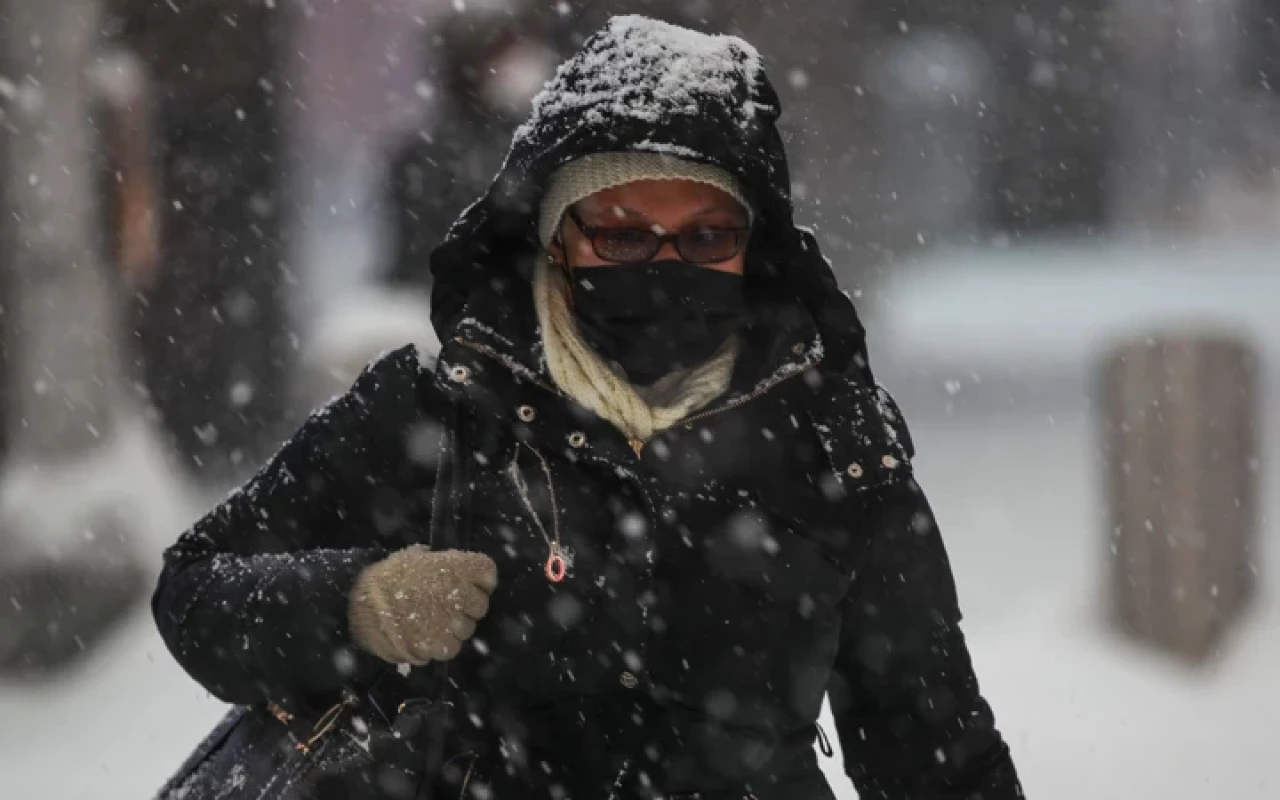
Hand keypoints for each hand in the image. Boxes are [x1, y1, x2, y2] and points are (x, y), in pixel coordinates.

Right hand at [347, 546, 497, 665]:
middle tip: (444, 607)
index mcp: (455, 565)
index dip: (480, 581)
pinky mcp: (440, 645)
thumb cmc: (384, 578)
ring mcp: (452, 621)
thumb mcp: (414, 557)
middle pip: (480, 604)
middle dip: (465, 607)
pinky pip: (451, 648)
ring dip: (452, 628)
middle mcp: (460, 592)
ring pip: (467, 629)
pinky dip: (439, 646)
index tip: (468, 584)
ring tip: (428, 623)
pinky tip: (422, 637)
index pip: (487, 572)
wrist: (358, 605)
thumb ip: (439, 563)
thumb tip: (450, 567)